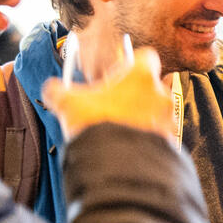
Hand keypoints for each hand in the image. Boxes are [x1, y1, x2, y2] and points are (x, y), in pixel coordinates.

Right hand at [40, 47, 171, 140]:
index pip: (146, 57)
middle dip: (137, 95)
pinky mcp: (171, 142)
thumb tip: (51, 89)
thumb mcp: (67, 104)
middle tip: (116, 107)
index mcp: (141, 75)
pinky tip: (131, 147)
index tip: (118, 77)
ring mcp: (168, 119)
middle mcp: (160, 94)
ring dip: (144, 118)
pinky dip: (149, 139)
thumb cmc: (96, 126)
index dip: (132, 65)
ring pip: (158, 112)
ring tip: (122, 130)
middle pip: (153, 86)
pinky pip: (162, 136)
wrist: (116, 165)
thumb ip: (57, 91)